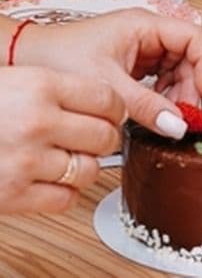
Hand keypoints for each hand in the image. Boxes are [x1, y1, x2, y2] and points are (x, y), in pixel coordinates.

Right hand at [0, 67, 124, 213]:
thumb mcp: (13, 79)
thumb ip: (55, 89)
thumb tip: (106, 106)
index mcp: (39, 84)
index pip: (108, 99)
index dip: (113, 110)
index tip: (108, 115)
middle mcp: (36, 121)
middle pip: (106, 136)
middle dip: (102, 139)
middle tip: (87, 139)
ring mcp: (25, 160)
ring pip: (90, 170)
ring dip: (81, 167)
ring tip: (61, 159)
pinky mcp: (12, 194)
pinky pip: (66, 199)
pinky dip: (62, 192)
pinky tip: (45, 179)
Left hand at [19, 9, 201, 138]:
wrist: (24, 59)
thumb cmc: (58, 57)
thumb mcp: (109, 85)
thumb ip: (147, 106)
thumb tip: (178, 125)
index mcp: (144, 24)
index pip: (194, 37)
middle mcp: (147, 33)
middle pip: (190, 57)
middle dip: (191, 86)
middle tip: (185, 114)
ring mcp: (141, 47)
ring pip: (178, 70)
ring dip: (178, 94)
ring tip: (167, 116)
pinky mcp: (133, 63)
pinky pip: (162, 78)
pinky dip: (163, 96)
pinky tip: (154, 111)